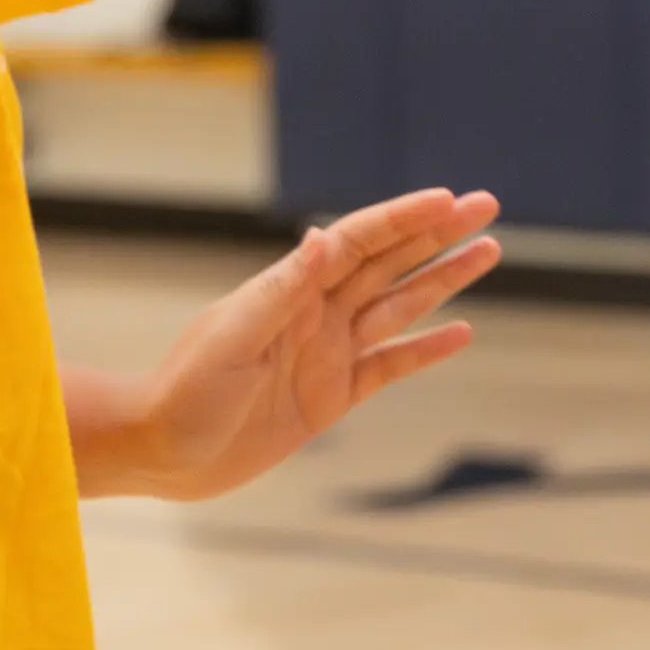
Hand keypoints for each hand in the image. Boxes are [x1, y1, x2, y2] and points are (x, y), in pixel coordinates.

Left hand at [76, 188, 501, 502]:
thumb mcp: (233, 338)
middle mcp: (317, 312)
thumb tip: (320, 238)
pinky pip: (391, 365)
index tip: (449, 198)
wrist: (160, 451)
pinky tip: (462, 331)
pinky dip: (427, 349)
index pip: (360, 240)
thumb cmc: (185, 390)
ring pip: (401, 306)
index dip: (405, 217)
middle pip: (391, 262)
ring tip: (489, 251)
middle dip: (438, 233)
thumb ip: (281, 292)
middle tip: (488, 205)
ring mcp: (328, 352)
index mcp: (292, 288)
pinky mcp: (331, 396)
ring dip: (444, 279)